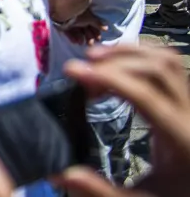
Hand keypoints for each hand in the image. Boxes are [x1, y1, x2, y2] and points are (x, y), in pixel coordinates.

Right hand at [55, 45, 189, 196]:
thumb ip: (98, 190)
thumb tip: (59, 174)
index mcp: (181, 140)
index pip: (145, 95)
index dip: (107, 77)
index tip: (72, 71)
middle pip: (158, 69)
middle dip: (116, 61)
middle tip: (80, 70)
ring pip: (167, 60)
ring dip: (128, 53)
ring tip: (95, 60)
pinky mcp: (185, 104)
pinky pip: (169, 66)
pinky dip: (140, 57)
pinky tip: (115, 66)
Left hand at [59, 8, 106, 45]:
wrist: (63, 10)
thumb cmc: (79, 13)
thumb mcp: (90, 18)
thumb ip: (98, 23)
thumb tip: (106, 28)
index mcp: (85, 15)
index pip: (92, 25)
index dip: (95, 32)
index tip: (98, 39)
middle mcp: (78, 18)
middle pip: (84, 29)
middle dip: (88, 37)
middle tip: (90, 43)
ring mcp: (70, 22)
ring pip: (77, 31)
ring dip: (80, 38)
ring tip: (81, 43)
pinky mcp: (62, 25)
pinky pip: (68, 32)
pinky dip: (72, 37)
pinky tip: (75, 42)